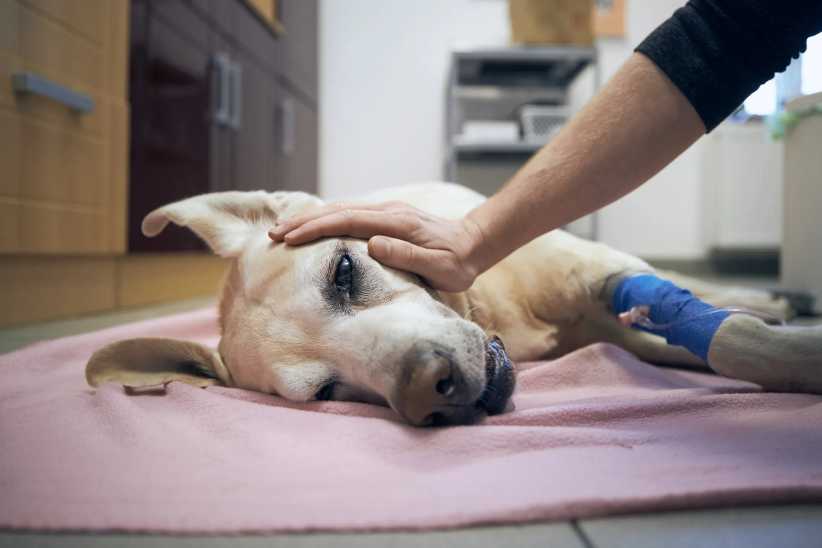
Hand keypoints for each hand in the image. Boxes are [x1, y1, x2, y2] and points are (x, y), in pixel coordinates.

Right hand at [268, 201, 486, 291]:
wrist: (474, 243)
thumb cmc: (458, 263)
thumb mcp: (440, 267)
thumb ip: (408, 255)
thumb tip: (372, 244)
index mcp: (396, 222)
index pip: (348, 221)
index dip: (317, 228)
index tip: (291, 238)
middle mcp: (388, 211)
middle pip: (337, 210)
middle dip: (303, 221)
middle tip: (273, 233)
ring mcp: (386, 212)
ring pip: (340, 210)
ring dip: (310, 219)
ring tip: (283, 230)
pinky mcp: (385, 217)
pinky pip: (348, 214)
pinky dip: (325, 218)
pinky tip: (310, 226)